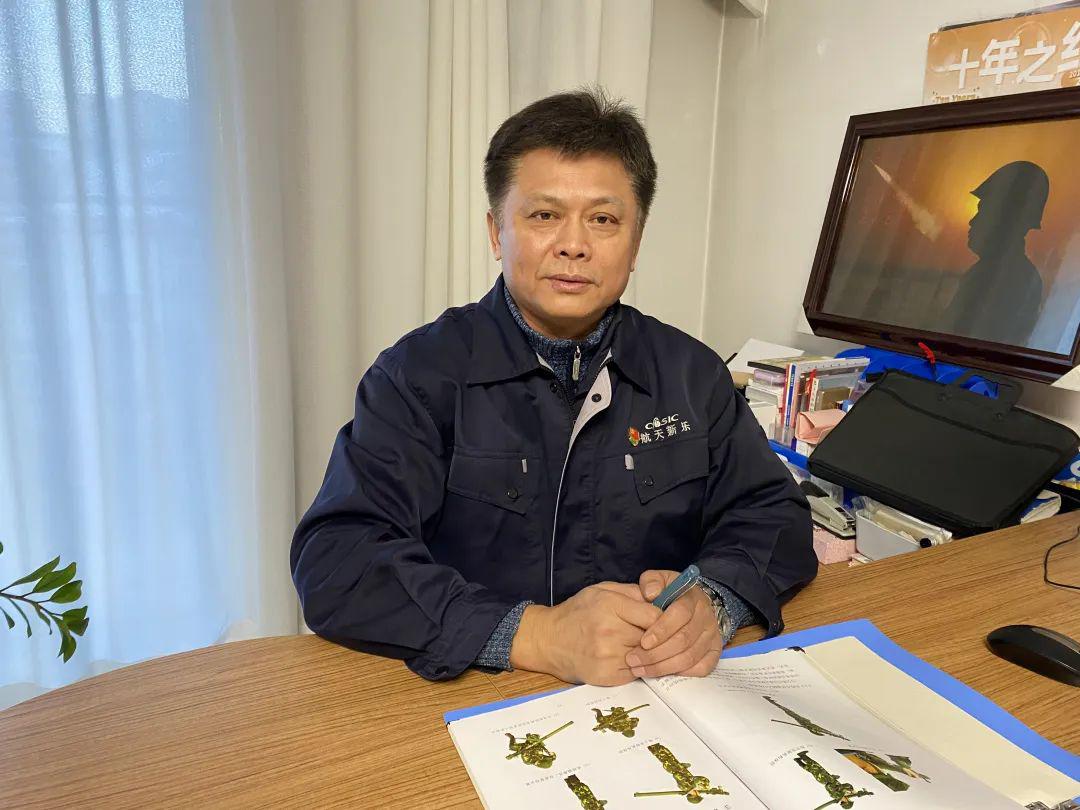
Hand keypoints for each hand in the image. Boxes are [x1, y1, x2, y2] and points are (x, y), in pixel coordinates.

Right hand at [509, 582, 661, 685]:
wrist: (549, 640)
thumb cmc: (577, 612)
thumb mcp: (601, 590)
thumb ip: (631, 592)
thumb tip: (660, 598)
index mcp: (610, 605)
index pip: (654, 616)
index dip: (662, 619)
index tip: (660, 621)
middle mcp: (610, 631)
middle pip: (652, 638)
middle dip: (654, 637)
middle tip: (648, 634)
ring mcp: (608, 656)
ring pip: (646, 657)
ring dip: (646, 653)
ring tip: (636, 646)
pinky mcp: (606, 675)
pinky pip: (635, 672)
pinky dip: (635, 666)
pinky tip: (625, 657)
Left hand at [626, 569, 723, 677]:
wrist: (692, 603)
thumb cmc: (670, 593)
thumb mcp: (659, 580)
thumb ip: (651, 582)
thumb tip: (651, 593)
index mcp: (692, 598)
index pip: (680, 614)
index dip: (661, 630)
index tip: (643, 642)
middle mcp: (706, 617)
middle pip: (683, 640)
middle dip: (656, 654)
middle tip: (634, 660)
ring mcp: (712, 635)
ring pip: (689, 657)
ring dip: (663, 667)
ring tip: (640, 669)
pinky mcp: (715, 651)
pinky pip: (702, 668)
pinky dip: (682, 673)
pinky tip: (663, 673)